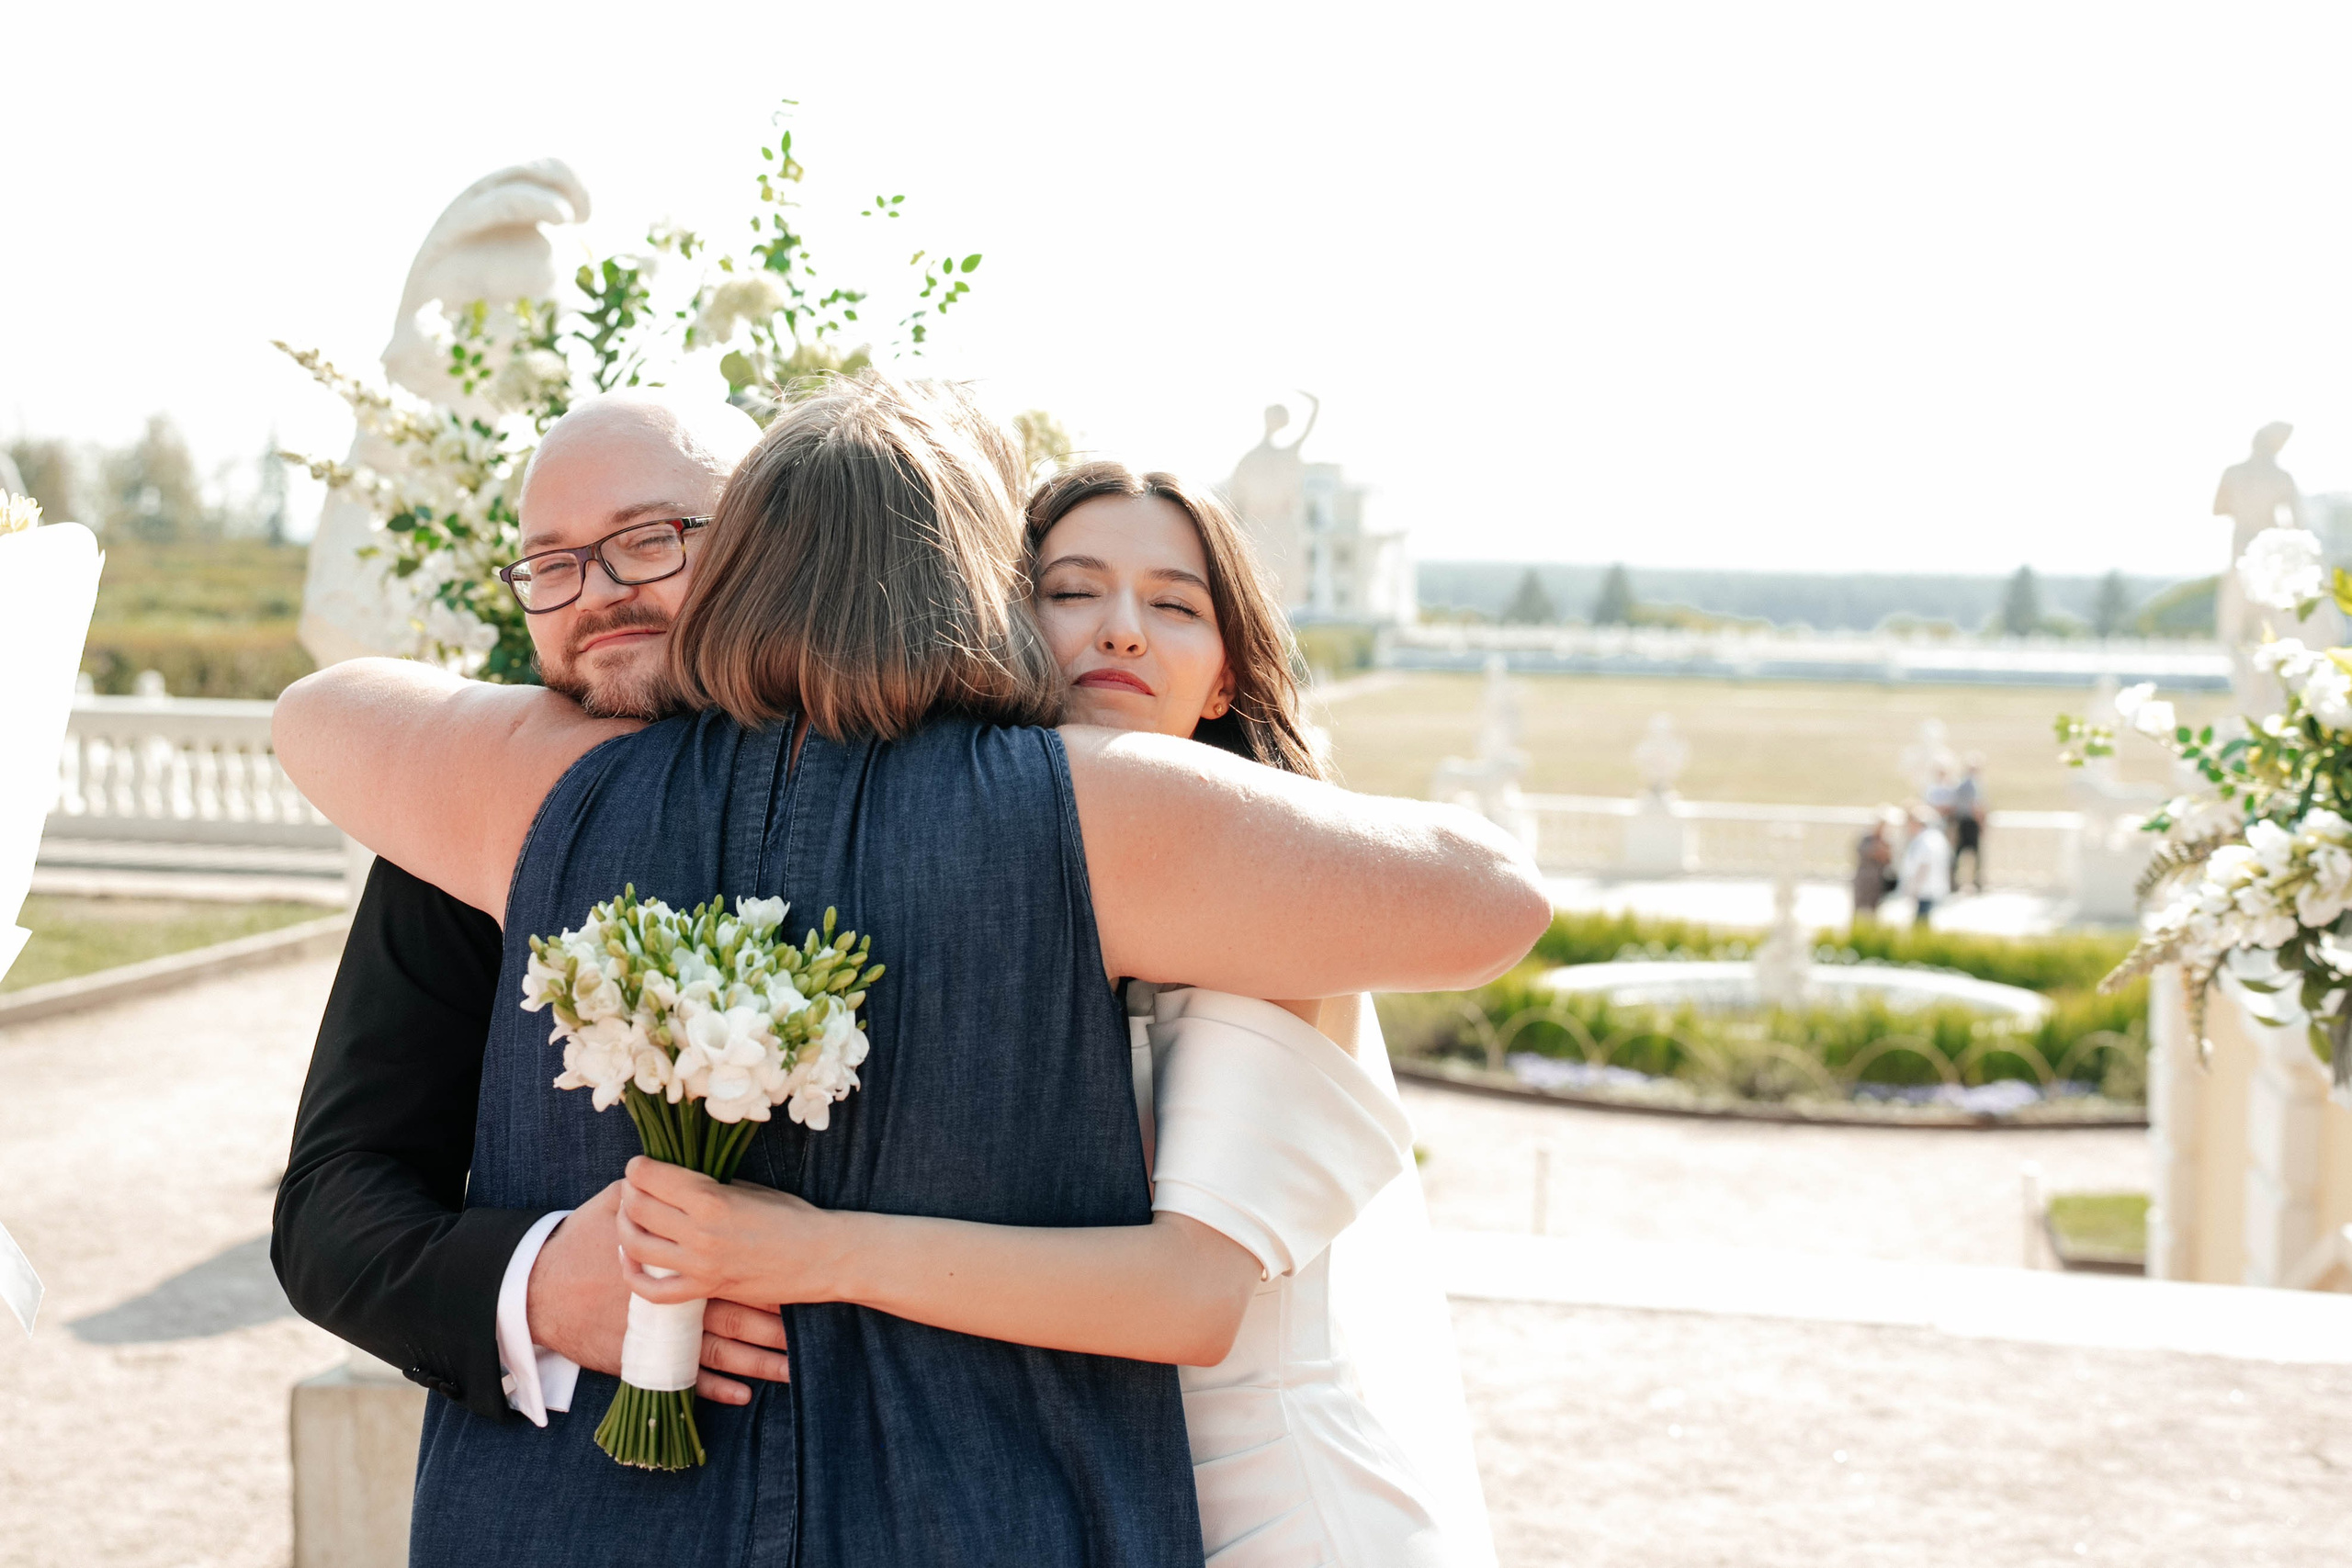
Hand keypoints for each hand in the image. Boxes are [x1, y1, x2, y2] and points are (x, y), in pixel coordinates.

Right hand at [526, 1180, 790, 1404]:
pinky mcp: (643, 1358)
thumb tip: (685, 1170)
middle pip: (736, 1313)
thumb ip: (656, 1189)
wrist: (538, 1290)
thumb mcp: (615, 1202)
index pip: (732, 1266)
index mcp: (677, 1257)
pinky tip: (746, 1394)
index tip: (804, 1279)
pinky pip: (686, 1378)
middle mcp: (675, 1298)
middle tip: (813, 1329)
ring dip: (759, 1361)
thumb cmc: (579, 1242)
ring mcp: (660, 1333)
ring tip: (795, 1367)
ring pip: (720, 1350)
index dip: (769, 1276)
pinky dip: (716, 1388)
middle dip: (776, 1324)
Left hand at [617, 1157, 843, 1308]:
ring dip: (625, 1228)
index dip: (637, 1168)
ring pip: (636, 1246)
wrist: (822, 1257)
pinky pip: (653, 1291)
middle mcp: (700, 1232)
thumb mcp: (749, 1188)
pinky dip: (634, 1275)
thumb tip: (676, 1181)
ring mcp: (700, 1265)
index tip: (639, 1166)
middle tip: (633, 1189)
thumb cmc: (793, 1216)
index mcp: (712, 1198)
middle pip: (636, 1208)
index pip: (650, 1177)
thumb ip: (710, 1185)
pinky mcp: (706, 1289)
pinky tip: (633, 1261)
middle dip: (628, 1193)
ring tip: (629, 1219)